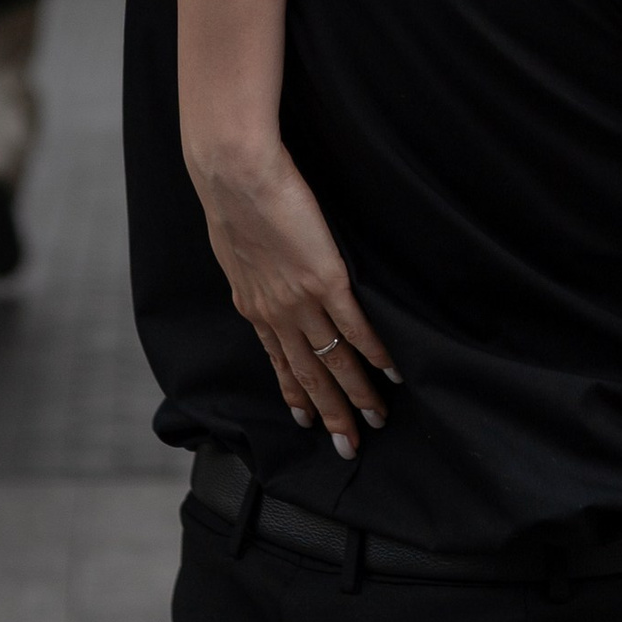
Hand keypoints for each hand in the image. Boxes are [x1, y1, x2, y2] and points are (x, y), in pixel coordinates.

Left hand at [192, 136, 397, 457]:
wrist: (235, 174)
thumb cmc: (230, 196)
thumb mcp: (234, 246)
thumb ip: (251, 272)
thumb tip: (259, 277)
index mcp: (254, 306)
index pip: (279, 363)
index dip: (295, 395)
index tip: (305, 422)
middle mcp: (276, 314)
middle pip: (308, 376)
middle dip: (329, 414)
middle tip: (348, 446)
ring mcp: (301, 300)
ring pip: (333, 361)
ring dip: (357, 394)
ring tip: (377, 418)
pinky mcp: (325, 279)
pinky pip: (354, 327)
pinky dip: (374, 352)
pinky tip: (391, 371)